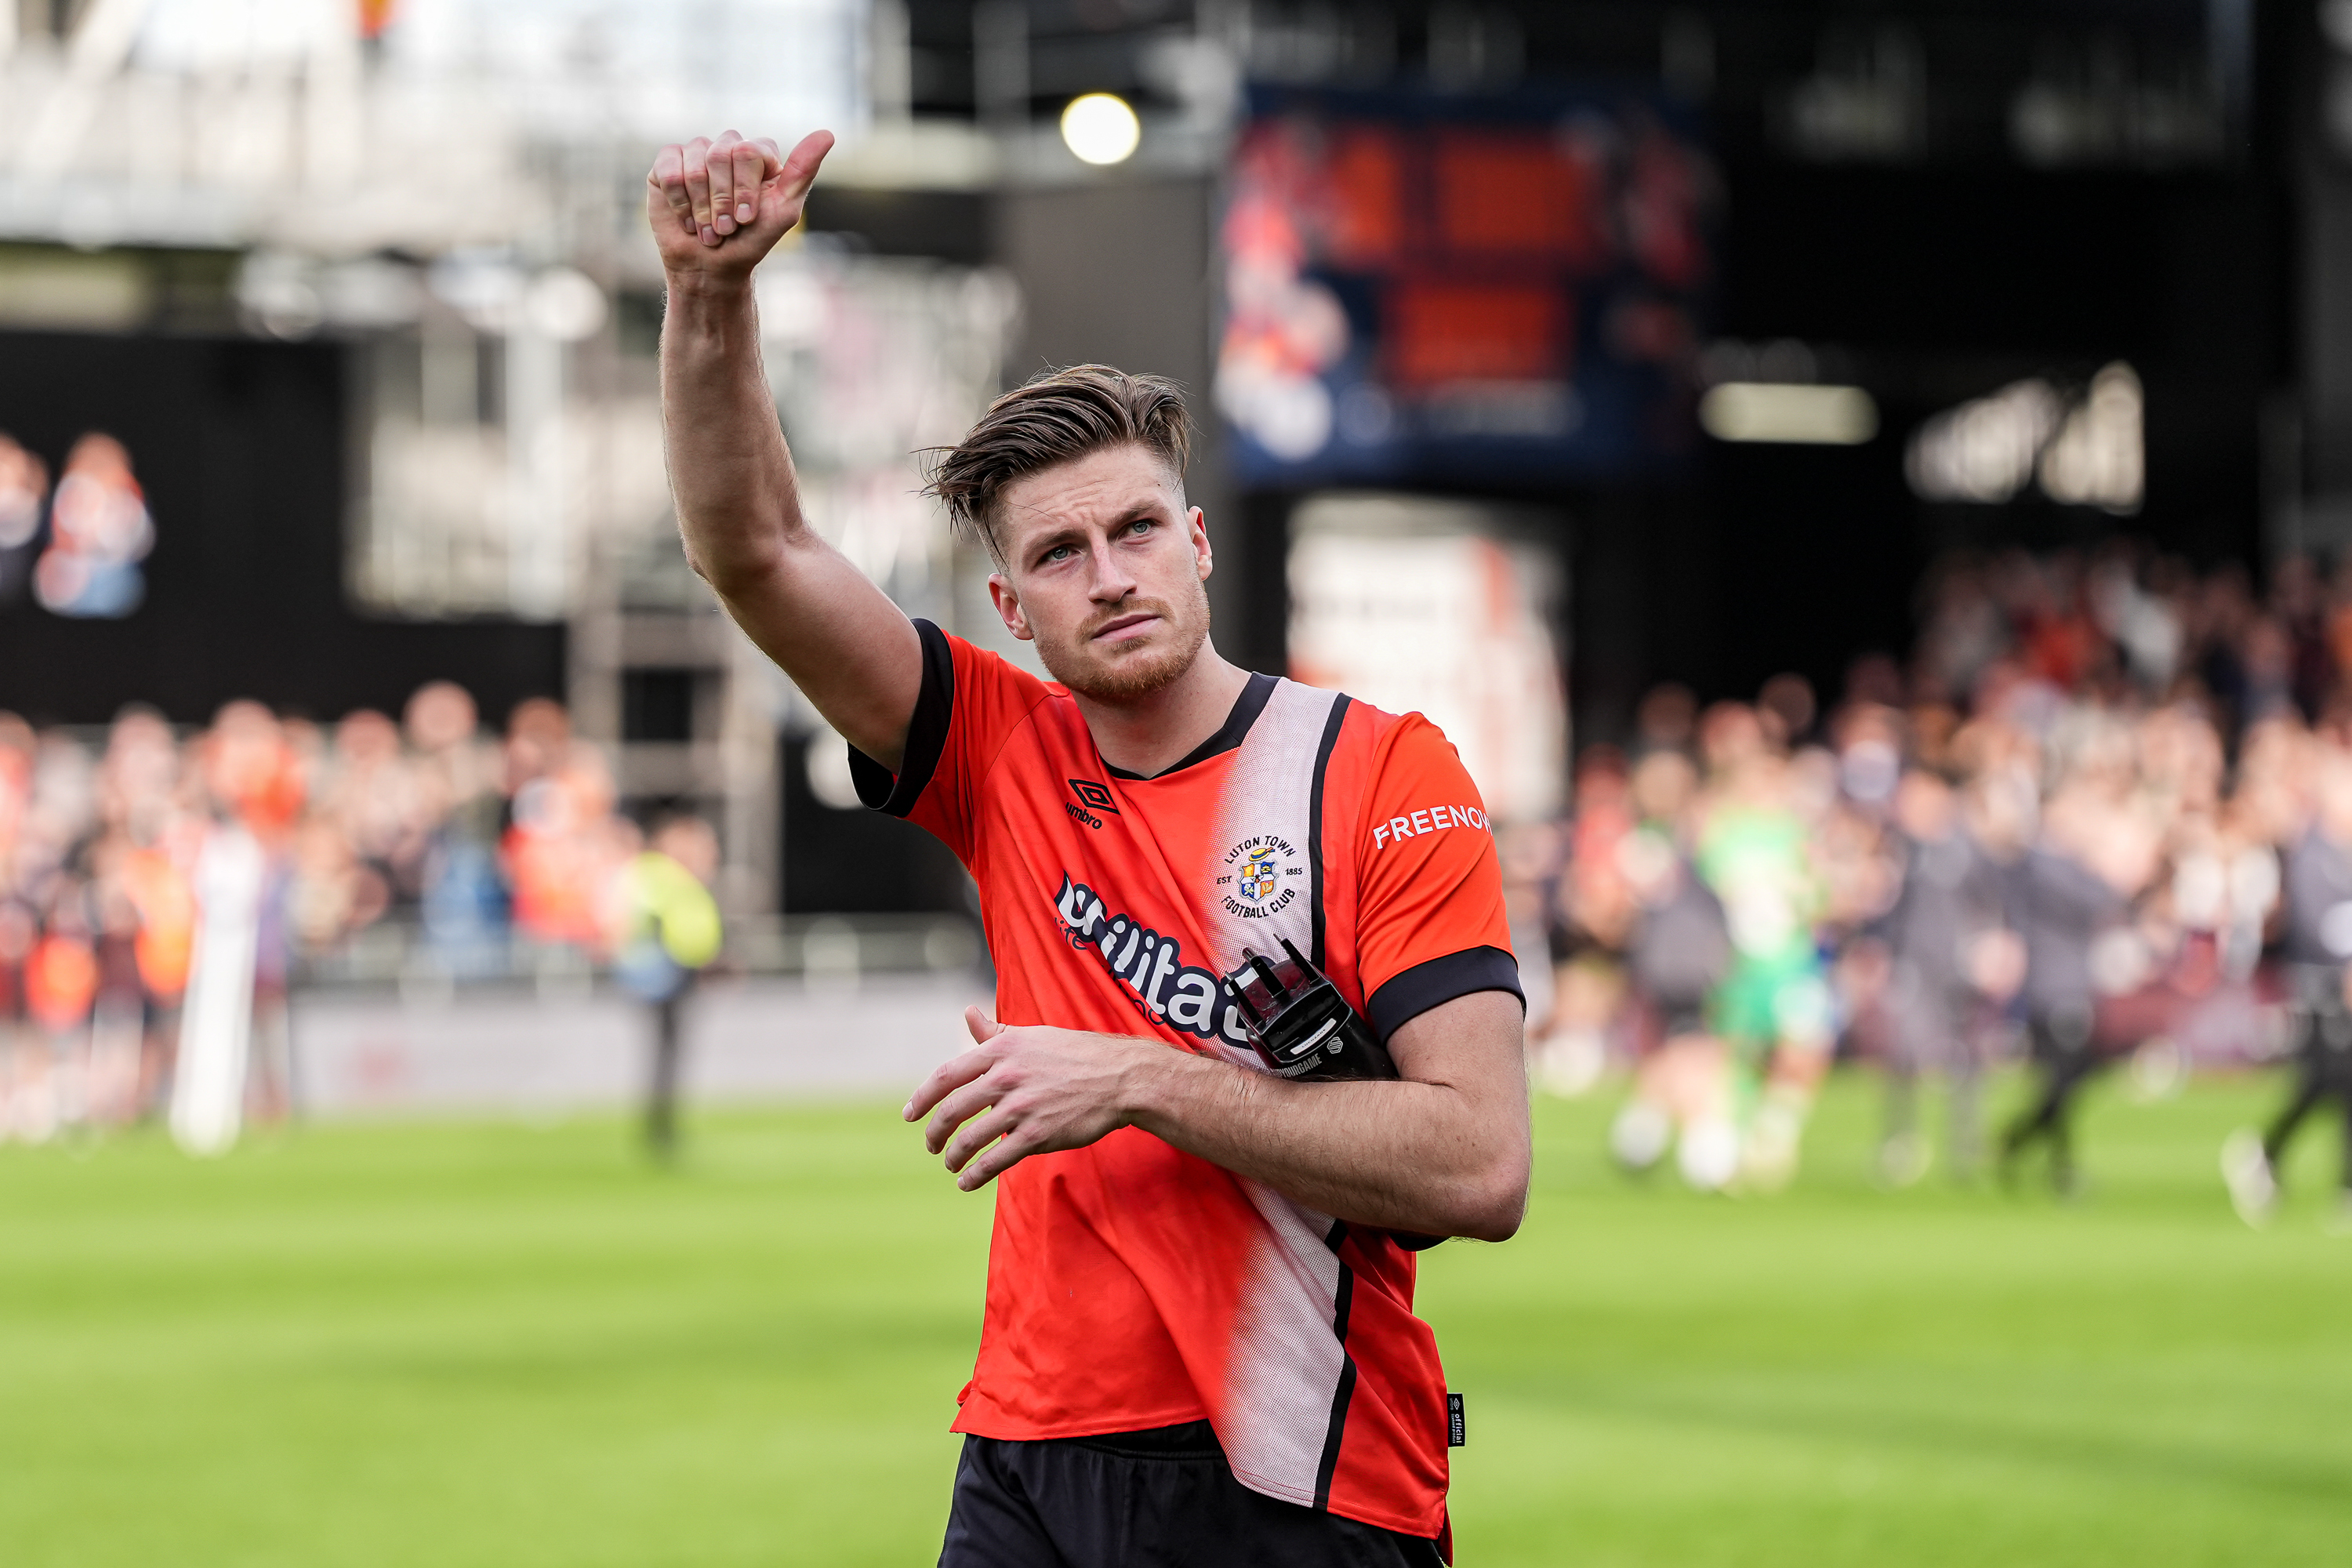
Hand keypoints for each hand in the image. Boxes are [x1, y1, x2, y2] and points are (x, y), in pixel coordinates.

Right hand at [646, 128, 833, 280]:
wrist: (712, 266)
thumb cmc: (751, 240)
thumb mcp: (785, 210)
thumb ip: (803, 171)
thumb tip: (827, 134)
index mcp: (757, 154)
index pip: (748, 152)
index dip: (745, 189)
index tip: (747, 219)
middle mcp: (727, 147)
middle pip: (721, 154)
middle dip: (722, 200)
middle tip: (726, 228)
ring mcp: (696, 154)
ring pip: (695, 163)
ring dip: (701, 206)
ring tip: (707, 229)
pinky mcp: (667, 165)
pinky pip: (668, 167)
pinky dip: (679, 200)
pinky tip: (687, 219)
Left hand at [904, 1006, 1169, 1190]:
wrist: (1120, 1077)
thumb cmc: (1075, 1054)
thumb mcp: (1032, 1036)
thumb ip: (995, 1032)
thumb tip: (967, 1014)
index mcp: (1001, 1049)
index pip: (946, 1075)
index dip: (922, 1098)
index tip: (910, 1115)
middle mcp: (1006, 1076)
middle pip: (952, 1110)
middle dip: (934, 1133)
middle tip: (931, 1145)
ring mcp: (1021, 1106)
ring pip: (970, 1138)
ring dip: (953, 1157)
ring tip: (951, 1165)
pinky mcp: (1038, 1134)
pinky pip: (995, 1159)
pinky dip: (975, 1175)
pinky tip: (967, 1181)